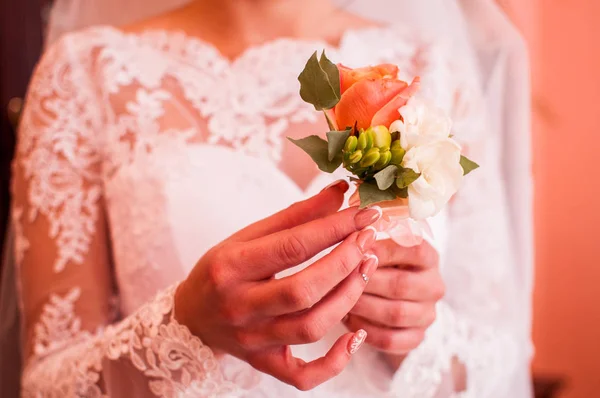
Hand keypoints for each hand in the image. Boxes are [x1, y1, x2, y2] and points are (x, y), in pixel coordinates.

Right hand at [175, 180, 381, 390]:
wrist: (191, 316)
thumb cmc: (222, 270)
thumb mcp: (247, 236)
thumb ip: (295, 216)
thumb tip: (340, 193)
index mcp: (231, 266)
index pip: (292, 246)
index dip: (335, 228)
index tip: (365, 214)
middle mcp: (239, 306)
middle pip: (304, 290)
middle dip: (345, 262)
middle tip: (368, 240)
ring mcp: (252, 340)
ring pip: (311, 327)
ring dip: (348, 297)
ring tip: (365, 268)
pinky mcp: (264, 363)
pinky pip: (304, 376)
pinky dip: (335, 362)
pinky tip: (356, 335)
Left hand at [343, 239, 443, 364]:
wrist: (388, 296)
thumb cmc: (379, 263)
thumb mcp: (380, 244)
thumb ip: (370, 237)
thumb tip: (354, 228)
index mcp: (429, 256)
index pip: (414, 250)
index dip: (383, 250)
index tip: (356, 249)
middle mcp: (434, 285)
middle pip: (401, 285)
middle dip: (366, 281)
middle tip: (339, 278)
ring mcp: (427, 314)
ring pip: (395, 314)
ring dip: (364, 306)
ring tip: (339, 298)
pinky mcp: (416, 338)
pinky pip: (390, 339)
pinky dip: (366, 330)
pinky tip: (348, 320)